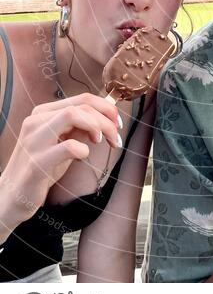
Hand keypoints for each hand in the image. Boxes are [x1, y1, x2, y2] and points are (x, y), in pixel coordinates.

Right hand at [0, 94, 120, 237]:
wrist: (13, 195)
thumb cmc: (42, 166)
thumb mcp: (63, 141)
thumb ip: (80, 127)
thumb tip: (107, 114)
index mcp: (43, 112)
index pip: (82, 98)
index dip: (106, 107)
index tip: (118, 122)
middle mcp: (36, 121)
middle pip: (81, 105)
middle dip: (106, 119)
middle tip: (115, 137)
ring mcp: (34, 140)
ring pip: (73, 115)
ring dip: (97, 127)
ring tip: (102, 142)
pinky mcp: (36, 162)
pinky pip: (68, 147)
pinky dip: (83, 149)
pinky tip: (82, 156)